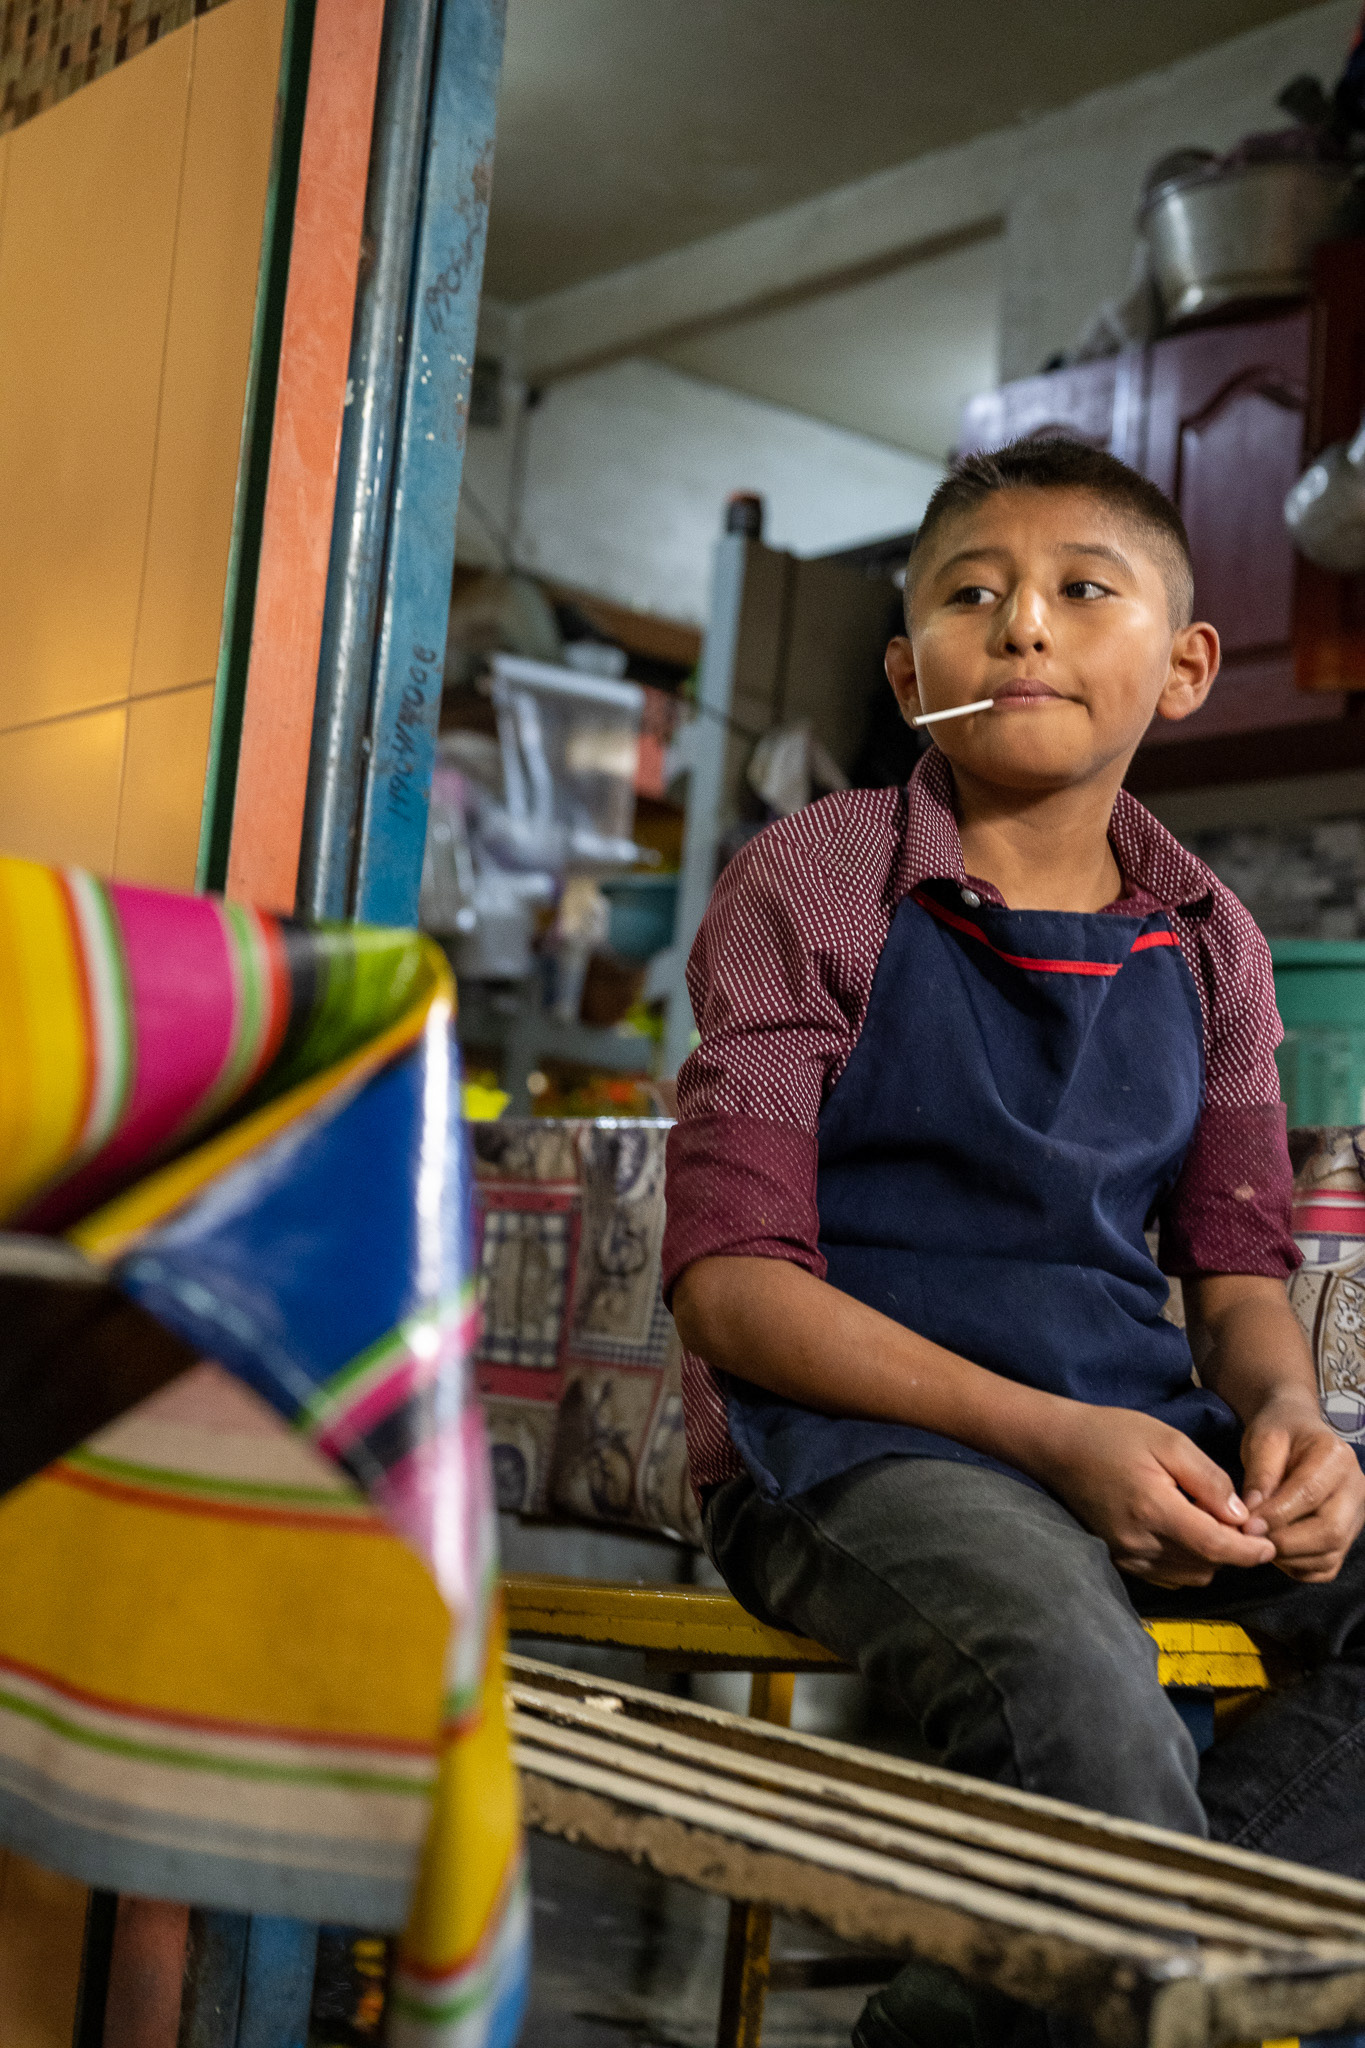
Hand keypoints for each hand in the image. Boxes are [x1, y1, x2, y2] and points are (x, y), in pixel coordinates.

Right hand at [1039, 1404, 1276, 1587]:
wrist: (1058, 1446)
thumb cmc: (1113, 1434)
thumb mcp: (1168, 1441)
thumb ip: (1209, 1480)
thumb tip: (1241, 1516)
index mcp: (1154, 1510)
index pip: (1215, 1547)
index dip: (1249, 1551)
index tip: (1270, 1546)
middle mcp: (1139, 1543)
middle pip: (1206, 1566)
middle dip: (1231, 1550)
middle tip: (1235, 1519)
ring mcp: (1127, 1556)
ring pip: (1190, 1575)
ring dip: (1210, 1557)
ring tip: (1207, 1522)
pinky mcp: (1119, 1560)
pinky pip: (1168, 1574)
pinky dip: (1186, 1561)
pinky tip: (1183, 1531)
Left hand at [1240, 1395, 1364, 1583]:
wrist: (1296, 1433)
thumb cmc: (1278, 1433)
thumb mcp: (1263, 1441)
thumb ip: (1260, 1476)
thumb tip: (1253, 1516)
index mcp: (1337, 1456)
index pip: (1310, 1494)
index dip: (1277, 1515)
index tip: (1246, 1526)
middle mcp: (1357, 1487)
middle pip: (1330, 1531)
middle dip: (1285, 1542)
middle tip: (1250, 1540)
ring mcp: (1357, 1515)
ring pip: (1330, 1554)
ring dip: (1288, 1557)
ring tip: (1258, 1542)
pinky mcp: (1348, 1536)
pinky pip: (1326, 1566)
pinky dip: (1297, 1567)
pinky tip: (1274, 1550)